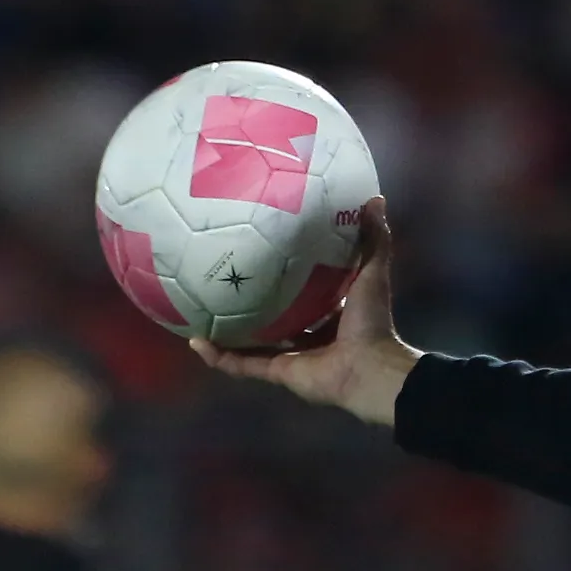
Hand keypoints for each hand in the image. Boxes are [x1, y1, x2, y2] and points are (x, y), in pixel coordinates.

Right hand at [190, 196, 421, 426]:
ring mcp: (292, 355)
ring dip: (227, 330)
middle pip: (276, 316)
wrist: (369, 369)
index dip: (289, 273)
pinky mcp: (278, 372)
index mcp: (334, 312)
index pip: (307, 290)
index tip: (267, 251)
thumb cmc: (371, 321)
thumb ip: (373, 239)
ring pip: (252, 342)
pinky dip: (220, 357)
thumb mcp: (373, 272)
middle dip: (254, 300)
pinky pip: (243, 365)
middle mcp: (312, 333)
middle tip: (227, 276)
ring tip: (200, 310)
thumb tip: (374, 198)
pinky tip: (196, 342)